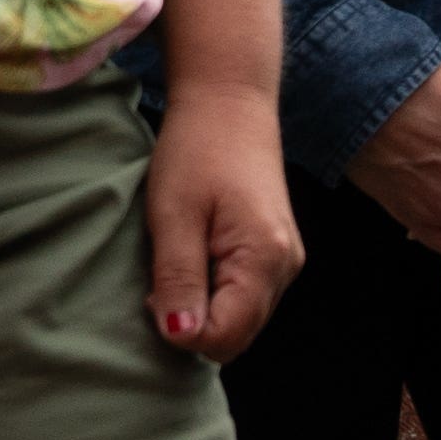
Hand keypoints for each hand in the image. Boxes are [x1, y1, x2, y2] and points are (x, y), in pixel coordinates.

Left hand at [148, 78, 308, 360]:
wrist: (229, 102)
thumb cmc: (196, 151)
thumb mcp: (173, 216)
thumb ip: (179, 280)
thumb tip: (180, 336)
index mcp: (264, 259)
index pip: (225, 337)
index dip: (181, 330)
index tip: (154, 292)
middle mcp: (286, 267)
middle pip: (237, 336)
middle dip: (194, 324)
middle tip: (160, 279)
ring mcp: (287, 261)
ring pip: (242, 320)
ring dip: (204, 308)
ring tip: (177, 261)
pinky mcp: (277, 253)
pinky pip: (246, 298)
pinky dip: (216, 293)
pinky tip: (195, 258)